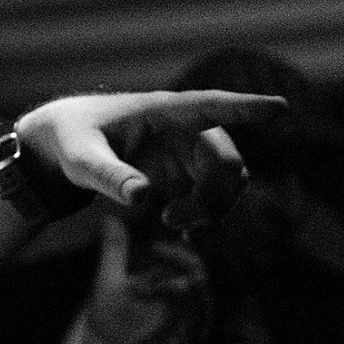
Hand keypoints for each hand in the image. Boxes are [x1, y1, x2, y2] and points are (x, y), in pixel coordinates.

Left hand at [16, 90, 288, 231]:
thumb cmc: (69, 141)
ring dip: (213, 209)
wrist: (61, 147)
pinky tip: (188, 237)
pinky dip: (209, 217)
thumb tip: (143, 197)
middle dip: (214, 197)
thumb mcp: (81, 159)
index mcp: (162, 112)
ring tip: (173, 226)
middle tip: (174, 223)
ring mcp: (187, 152)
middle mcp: (183, 130)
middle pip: (227, 161)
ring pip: (228, 181)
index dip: (246, 108)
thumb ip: (109, 177)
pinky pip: (216, 195)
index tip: (282, 107)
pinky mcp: (184, 173)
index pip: (211, 106)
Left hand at [80, 216, 209, 343]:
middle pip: (197, 268)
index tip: (152, 243)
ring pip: (200, 290)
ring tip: (149, 283)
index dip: (173, 244)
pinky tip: (170, 295)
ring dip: (175, 281)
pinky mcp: (193, 337)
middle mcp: (185, 299)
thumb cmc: (112, 326)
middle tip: (155, 252)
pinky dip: (186, 304)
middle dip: (178, 257)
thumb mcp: (108, 283)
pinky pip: (199, 317)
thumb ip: (114, 251)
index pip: (183, 255)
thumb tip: (110, 218)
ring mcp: (192, 319)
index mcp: (168, 283)